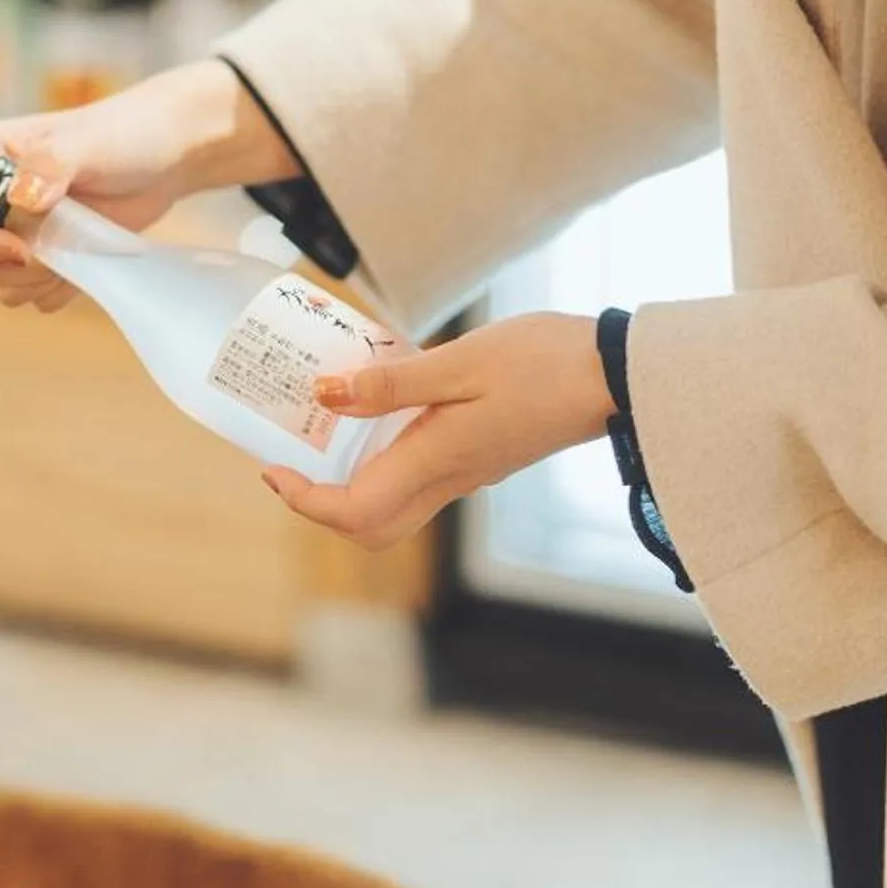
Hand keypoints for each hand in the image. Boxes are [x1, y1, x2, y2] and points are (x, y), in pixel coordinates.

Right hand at [0, 61, 299, 311]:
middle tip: (64, 247)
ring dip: (37, 281)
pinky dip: (58, 288)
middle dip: (17, 265)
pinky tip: (88, 260)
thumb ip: (52, 165)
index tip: (22, 250)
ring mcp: (15, 228)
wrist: (169, 152)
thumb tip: (21, 200)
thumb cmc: (127, 132)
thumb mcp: (89, 142)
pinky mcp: (44, 255)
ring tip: (79, 249)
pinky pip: (32, 294)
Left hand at [263, 311, 613, 548]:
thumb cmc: (543, 361)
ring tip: (321, 432)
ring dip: (348, 486)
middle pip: (370, 527)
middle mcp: (449, 480)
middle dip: (320, 507)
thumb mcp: (458, 360)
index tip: (272, 468)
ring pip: (393, 508)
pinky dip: (380, 463)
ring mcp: (467, 473)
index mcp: (437, 461)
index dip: (304, 501)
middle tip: (289, 462)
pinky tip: (373, 414)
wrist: (613, 374)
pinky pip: (418, 480)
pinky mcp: (480, 457)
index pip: (353, 512)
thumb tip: (324, 395)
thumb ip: (390, 382)